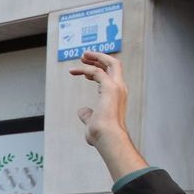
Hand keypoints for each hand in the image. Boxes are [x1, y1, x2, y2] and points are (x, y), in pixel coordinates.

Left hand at [69, 51, 146, 180]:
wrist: (107, 137)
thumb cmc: (100, 134)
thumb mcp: (92, 121)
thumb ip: (88, 115)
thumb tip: (82, 111)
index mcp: (117, 96)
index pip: (110, 76)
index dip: (98, 70)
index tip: (83, 71)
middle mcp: (120, 89)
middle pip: (114, 65)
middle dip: (99, 57)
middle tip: (84, 55)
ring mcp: (117, 87)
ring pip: (110, 63)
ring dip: (95, 57)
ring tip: (81, 56)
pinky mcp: (110, 88)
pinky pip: (96, 71)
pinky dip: (85, 69)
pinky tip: (73, 71)